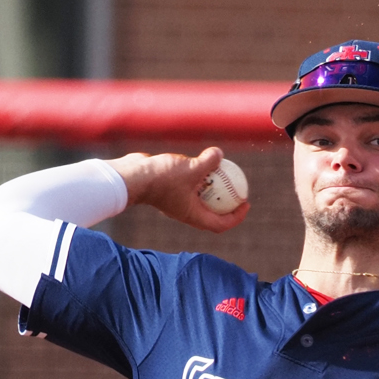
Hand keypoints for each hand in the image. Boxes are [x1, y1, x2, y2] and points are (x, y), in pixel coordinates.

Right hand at [109, 146, 250, 233]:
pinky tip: (202, 161)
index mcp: (193, 216)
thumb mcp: (191, 168)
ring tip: (222, 171)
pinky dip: (198, 177)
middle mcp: (186, 212)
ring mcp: (178, 201)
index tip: (245, 203)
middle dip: (227, 202)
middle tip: (237, 187)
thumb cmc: (162, 178)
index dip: (236, 217)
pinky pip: (190, 185)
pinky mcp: (170, 189)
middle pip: (213, 212)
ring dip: (212, 187)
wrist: (133, 176)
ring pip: (200, 197)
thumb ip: (208, 162)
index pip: (220, 224)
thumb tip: (220, 154)